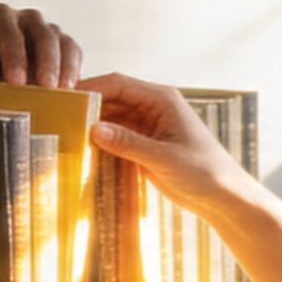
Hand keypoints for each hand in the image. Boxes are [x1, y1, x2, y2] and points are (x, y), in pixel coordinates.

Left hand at [0, 4, 83, 89]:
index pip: (9, 34)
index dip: (15, 57)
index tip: (16, 83)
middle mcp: (25, 19)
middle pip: (44, 34)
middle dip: (47, 62)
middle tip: (47, 88)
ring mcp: (45, 31)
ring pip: (63, 42)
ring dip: (65, 67)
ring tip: (64, 92)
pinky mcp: (58, 47)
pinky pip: (73, 53)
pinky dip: (73, 70)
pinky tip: (69, 91)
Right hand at [79, 72, 246, 209]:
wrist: (223, 197)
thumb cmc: (204, 172)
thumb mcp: (164, 158)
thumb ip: (129, 143)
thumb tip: (93, 129)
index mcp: (161, 100)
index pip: (119, 84)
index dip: (91, 88)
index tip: (65, 98)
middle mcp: (153, 108)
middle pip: (112, 100)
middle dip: (87, 108)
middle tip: (58, 119)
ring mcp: (148, 127)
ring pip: (112, 120)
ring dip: (92, 127)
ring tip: (65, 136)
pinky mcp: (145, 147)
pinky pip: (117, 139)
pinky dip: (101, 144)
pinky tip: (84, 152)